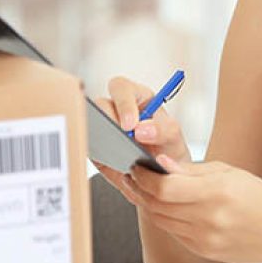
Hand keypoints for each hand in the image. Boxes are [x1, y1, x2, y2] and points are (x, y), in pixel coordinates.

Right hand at [94, 76, 191, 193]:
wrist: (162, 174)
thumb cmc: (167, 148)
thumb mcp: (174, 137)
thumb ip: (163, 129)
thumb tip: (140, 130)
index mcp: (136, 98)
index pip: (122, 88)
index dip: (123, 103)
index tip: (131, 125)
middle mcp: (116, 110)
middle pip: (100, 104)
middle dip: (109, 120)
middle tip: (122, 138)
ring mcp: (103, 127)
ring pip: (90, 124)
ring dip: (102, 137)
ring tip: (119, 152)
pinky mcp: (95, 147)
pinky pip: (87, 145)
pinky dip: (95, 153)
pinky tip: (110, 162)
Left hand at [120, 155, 261, 262]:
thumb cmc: (258, 197)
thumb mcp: (228, 172)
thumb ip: (191, 170)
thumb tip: (160, 163)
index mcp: (214, 193)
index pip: (163, 187)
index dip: (143, 177)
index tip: (136, 167)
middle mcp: (207, 219)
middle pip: (156, 205)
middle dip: (140, 189)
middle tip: (133, 177)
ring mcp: (204, 239)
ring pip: (161, 221)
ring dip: (149, 205)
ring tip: (144, 190)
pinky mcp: (204, 251)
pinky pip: (174, 234)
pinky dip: (165, 219)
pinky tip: (165, 207)